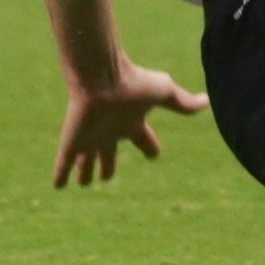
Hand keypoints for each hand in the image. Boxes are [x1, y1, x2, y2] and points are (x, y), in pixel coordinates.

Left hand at [54, 61, 205, 188]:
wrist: (103, 78)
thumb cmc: (135, 83)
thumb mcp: (165, 93)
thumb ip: (183, 102)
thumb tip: (207, 101)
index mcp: (131, 123)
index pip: (142, 139)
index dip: (150, 148)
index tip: (154, 155)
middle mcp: (110, 132)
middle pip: (109, 153)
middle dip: (108, 165)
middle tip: (106, 178)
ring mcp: (89, 138)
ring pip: (86, 160)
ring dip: (85, 172)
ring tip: (83, 184)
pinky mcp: (71, 143)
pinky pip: (64, 163)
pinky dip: (61, 175)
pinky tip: (57, 186)